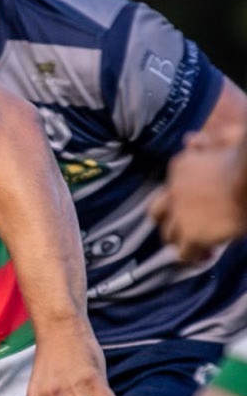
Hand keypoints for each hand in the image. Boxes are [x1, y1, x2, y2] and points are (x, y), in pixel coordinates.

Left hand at [149, 139, 246, 264]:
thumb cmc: (244, 157)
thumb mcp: (227, 141)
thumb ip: (207, 142)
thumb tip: (190, 139)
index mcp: (180, 166)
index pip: (169, 187)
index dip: (179, 199)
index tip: (195, 204)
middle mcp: (172, 191)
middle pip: (158, 213)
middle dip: (170, 220)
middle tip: (188, 226)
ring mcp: (180, 216)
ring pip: (169, 235)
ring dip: (181, 239)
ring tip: (198, 244)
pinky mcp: (192, 235)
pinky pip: (184, 253)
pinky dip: (193, 257)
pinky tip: (205, 256)